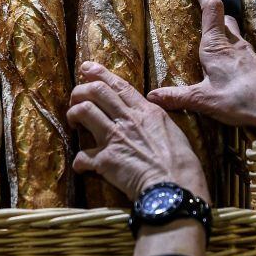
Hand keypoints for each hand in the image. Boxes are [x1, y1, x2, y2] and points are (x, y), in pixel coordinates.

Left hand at [68, 62, 209, 202]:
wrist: (175, 187)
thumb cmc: (181, 164)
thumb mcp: (172, 132)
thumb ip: (156, 120)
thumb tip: (149, 115)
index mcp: (146, 112)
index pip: (119, 85)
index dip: (100, 73)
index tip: (87, 68)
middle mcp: (128, 120)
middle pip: (97, 91)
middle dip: (80, 90)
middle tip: (75, 98)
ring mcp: (115, 138)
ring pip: (84, 111)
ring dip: (73, 114)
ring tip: (73, 122)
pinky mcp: (105, 160)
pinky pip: (82, 155)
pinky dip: (79, 161)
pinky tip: (81, 166)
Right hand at [146, 0, 255, 133]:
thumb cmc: (241, 101)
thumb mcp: (204, 100)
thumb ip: (177, 97)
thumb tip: (152, 96)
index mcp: (217, 46)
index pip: (211, 8)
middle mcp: (234, 43)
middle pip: (222, 18)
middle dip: (209, 12)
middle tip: (196, 16)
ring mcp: (248, 53)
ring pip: (233, 33)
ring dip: (220, 32)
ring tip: (208, 45)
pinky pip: (241, 50)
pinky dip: (230, 51)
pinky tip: (226, 68)